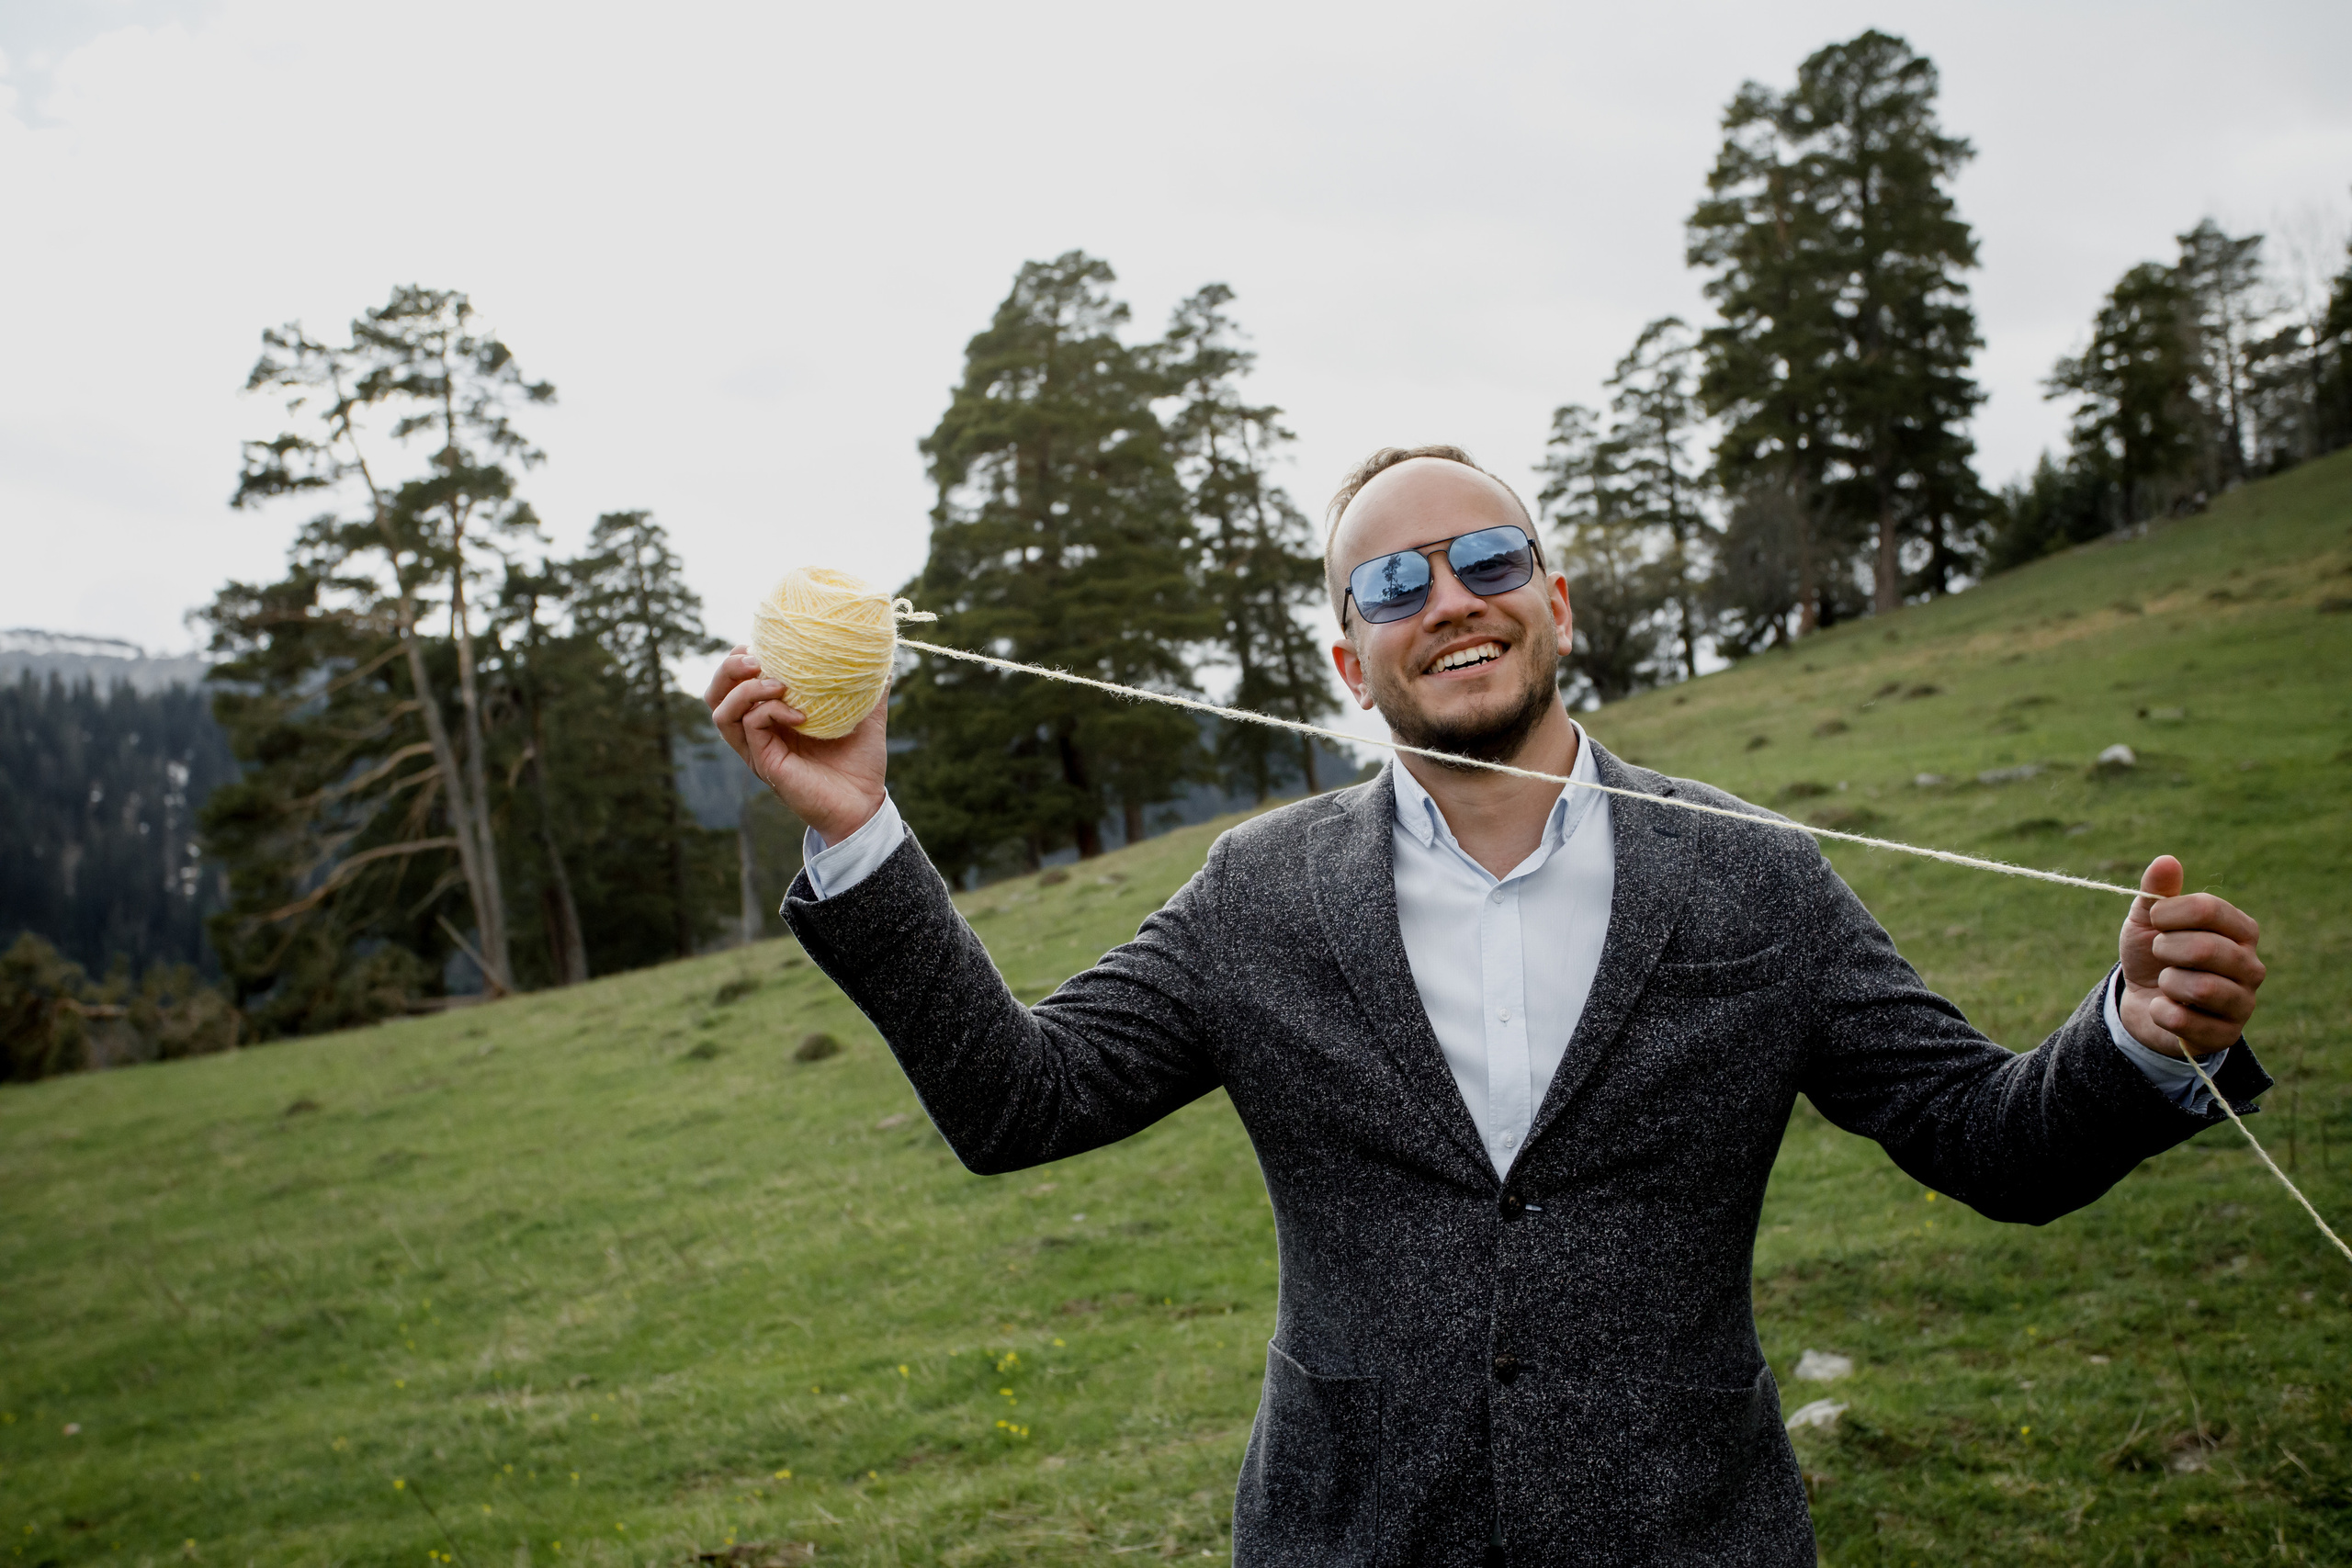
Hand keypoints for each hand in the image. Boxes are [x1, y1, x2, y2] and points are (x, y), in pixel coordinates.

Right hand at [704, 647, 888, 844]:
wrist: (864, 804)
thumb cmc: (861, 764)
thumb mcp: (866, 718)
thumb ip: (869, 689)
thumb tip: (883, 661)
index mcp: (772, 716)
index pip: (737, 681)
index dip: (741, 658)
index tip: (766, 643)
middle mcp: (758, 732)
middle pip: (716, 694)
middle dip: (727, 668)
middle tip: (755, 657)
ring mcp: (758, 749)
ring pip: (721, 711)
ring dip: (744, 688)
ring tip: (776, 682)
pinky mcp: (765, 763)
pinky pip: (751, 726)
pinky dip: (770, 710)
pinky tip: (800, 714)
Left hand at [2117, 856, 2263, 1058]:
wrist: (2142, 1002)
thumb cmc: (2153, 955)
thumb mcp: (2148, 920)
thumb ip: (2157, 892)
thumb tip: (2167, 860)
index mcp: (2240, 930)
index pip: (2211, 908)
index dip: (2170, 912)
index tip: (2154, 920)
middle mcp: (2251, 966)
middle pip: (2207, 948)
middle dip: (2166, 949)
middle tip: (2159, 953)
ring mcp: (2243, 1002)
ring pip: (2204, 988)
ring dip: (2168, 982)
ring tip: (2165, 982)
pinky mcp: (2226, 1035)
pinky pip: (2187, 1021)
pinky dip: (2161, 1012)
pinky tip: (2163, 1007)